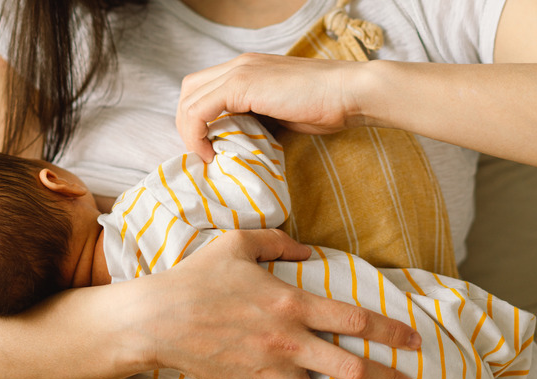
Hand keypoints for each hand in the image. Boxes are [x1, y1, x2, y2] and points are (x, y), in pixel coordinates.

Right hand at [144, 229, 420, 378]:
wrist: (156, 318)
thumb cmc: (197, 277)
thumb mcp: (237, 243)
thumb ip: (278, 242)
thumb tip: (308, 249)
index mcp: (290, 303)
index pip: (354, 319)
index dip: (390, 331)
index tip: (415, 341)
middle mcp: (287, 342)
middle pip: (350, 369)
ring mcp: (269, 373)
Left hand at [177, 53, 368, 161]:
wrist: (349, 93)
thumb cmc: (325, 106)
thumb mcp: (281, 113)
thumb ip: (257, 119)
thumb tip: (239, 140)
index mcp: (246, 69)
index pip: (202, 89)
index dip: (197, 120)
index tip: (209, 147)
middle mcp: (238, 65)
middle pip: (189, 91)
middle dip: (186, 124)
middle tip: (203, 152)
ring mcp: (239, 71)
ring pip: (189, 99)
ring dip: (189, 131)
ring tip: (206, 155)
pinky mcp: (242, 85)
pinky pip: (200, 110)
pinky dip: (197, 133)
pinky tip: (211, 152)